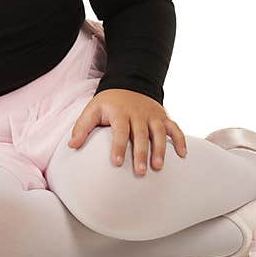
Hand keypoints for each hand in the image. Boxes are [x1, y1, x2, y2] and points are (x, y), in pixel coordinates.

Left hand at [67, 89, 187, 174]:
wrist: (128, 84)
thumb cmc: (108, 103)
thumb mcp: (92, 110)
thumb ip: (82, 127)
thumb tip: (72, 146)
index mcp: (119, 112)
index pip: (120, 130)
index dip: (118, 146)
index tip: (116, 162)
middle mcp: (138, 113)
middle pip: (141, 134)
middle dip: (141, 153)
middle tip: (140, 172)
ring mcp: (152, 115)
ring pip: (158, 132)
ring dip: (160, 150)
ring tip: (158, 167)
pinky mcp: (163, 117)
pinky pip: (174, 128)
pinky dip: (180, 140)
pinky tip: (183, 155)